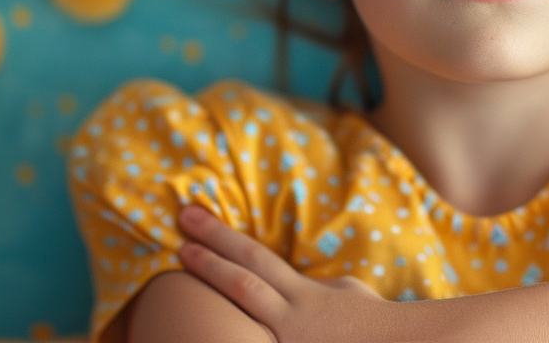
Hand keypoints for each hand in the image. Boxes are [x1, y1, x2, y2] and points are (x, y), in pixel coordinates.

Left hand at [176, 204, 393, 342]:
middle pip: (241, 279)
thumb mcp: (339, 291)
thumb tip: (281, 282)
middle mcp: (289, 317)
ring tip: (182, 258)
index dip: (222, 238)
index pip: (256, 259)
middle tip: (179, 221)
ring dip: (209, 281)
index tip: (194, 218)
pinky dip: (230, 331)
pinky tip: (204, 326)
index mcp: (303, 294)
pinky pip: (252, 340)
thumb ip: (306, 286)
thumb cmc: (369, 319)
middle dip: (207, 253)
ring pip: (241, 310)